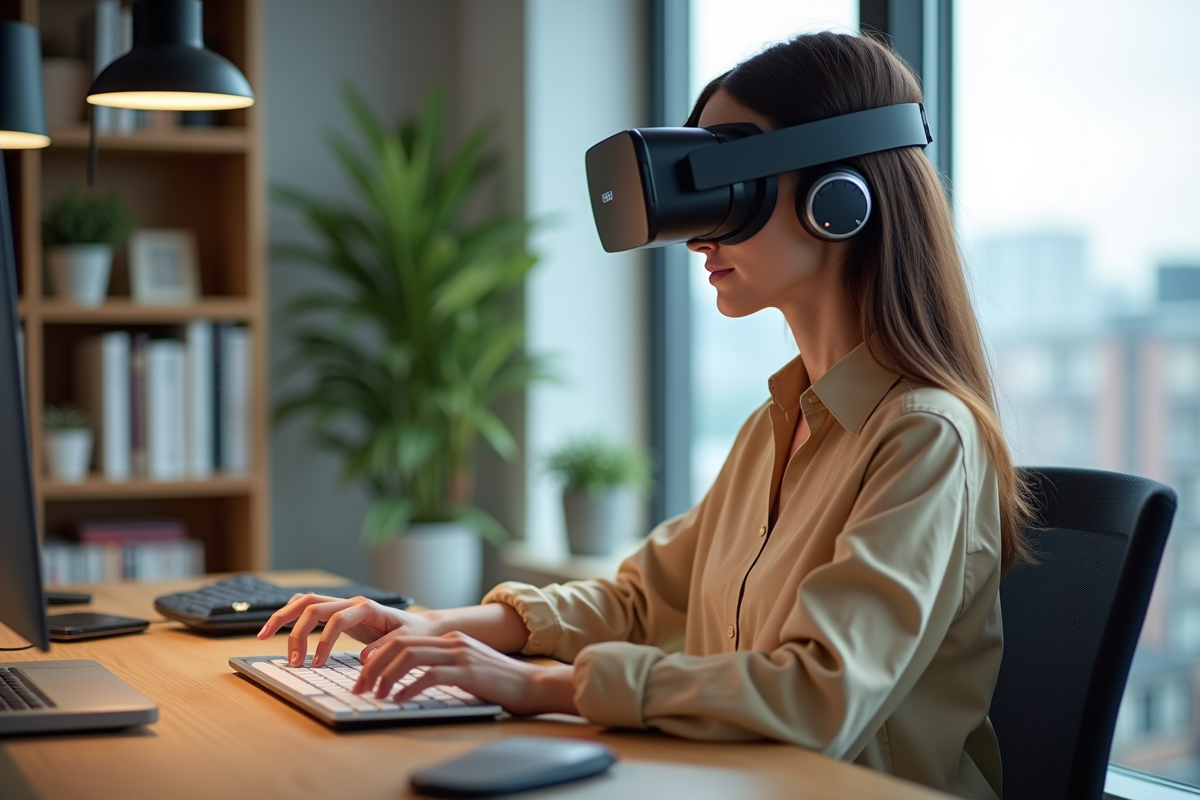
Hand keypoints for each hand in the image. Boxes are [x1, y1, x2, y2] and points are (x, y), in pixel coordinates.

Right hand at [256, 593, 440, 667]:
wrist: (422, 627)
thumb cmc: (414, 634)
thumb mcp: (405, 641)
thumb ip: (385, 647)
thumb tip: (365, 658)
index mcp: (366, 607)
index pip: (334, 619)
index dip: (321, 642)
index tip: (315, 665)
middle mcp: (351, 602)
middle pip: (311, 606)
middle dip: (294, 631)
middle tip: (291, 661)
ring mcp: (343, 605)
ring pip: (304, 602)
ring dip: (282, 617)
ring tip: (262, 636)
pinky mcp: (338, 613)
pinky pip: (308, 608)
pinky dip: (289, 615)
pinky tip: (275, 629)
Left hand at [352, 630, 577, 716]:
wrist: (532, 686)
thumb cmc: (500, 683)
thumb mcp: (468, 668)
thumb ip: (444, 667)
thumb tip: (411, 681)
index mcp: (451, 639)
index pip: (403, 639)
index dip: (378, 655)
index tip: (363, 674)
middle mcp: (453, 642)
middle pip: (401, 644)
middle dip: (374, 665)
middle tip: (361, 687)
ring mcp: (461, 655)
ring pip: (410, 656)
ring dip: (386, 676)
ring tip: (376, 694)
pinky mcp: (468, 672)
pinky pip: (430, 676)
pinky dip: (409, 687)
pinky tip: (400, 700)